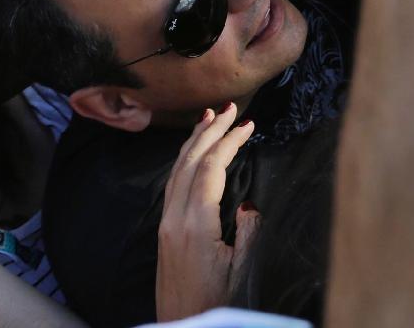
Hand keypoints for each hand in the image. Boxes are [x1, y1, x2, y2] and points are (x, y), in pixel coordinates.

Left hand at [155, 105, 258, 320]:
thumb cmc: (214, 304)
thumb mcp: (242, 271)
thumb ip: (249, 233)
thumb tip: (248, 205)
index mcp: (195, 225)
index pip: (210, 169)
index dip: (229, 142)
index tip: (248, 124)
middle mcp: (174, 219)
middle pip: (189, 162)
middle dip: (210, 131)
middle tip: (228, 108)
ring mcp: (166, 225)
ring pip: (176, 171)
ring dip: (194, 141)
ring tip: (209, 118)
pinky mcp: (164, 232)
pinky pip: (173, 185)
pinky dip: (185, 161)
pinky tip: (193, 154)